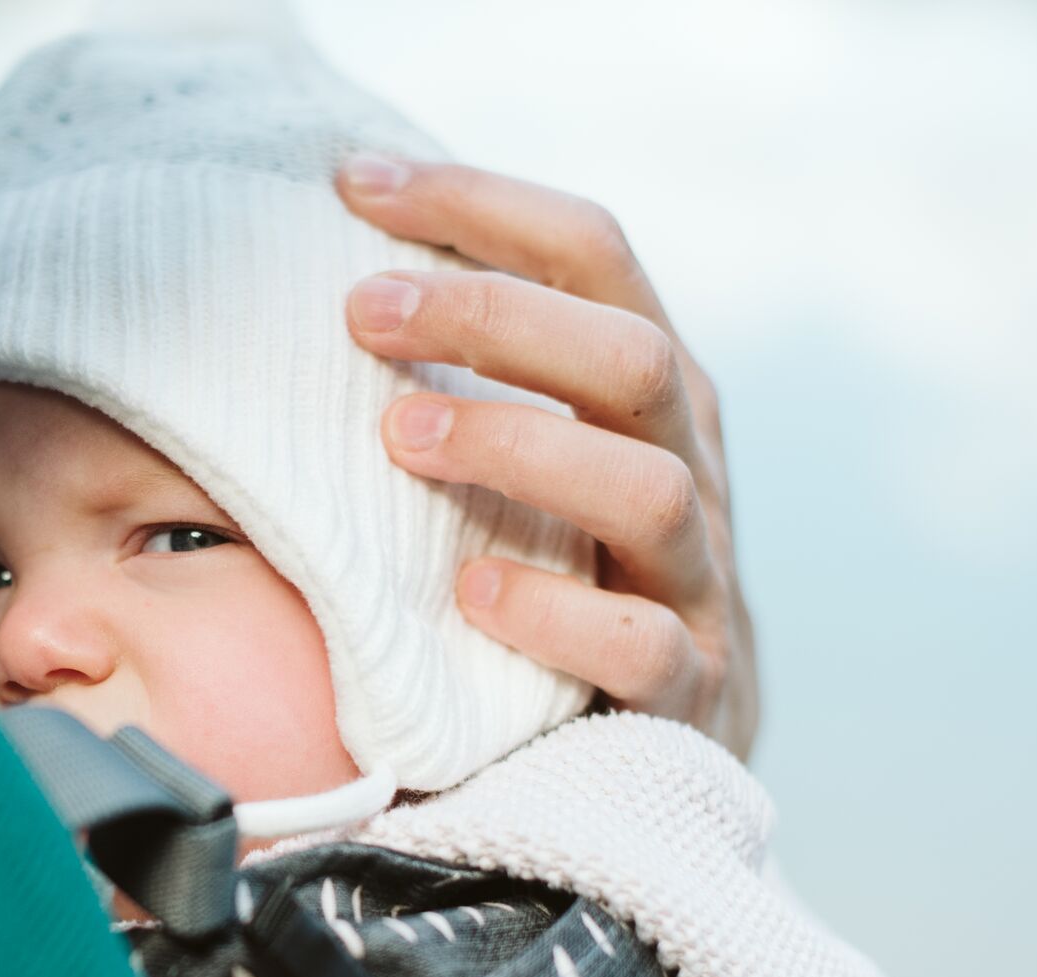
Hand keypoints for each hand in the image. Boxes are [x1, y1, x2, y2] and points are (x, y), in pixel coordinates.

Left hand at [337, 155, 758, 759]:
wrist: (676, 735)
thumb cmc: (568, 566)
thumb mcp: (542, 450)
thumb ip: (485, 369)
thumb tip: (340, 266)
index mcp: (650, 389)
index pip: (592, 256)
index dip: (481, 205)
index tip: (354, 182)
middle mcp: (689, 465)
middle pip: (630, 357)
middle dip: (493, 318)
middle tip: (359, 313)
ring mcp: (696, 580)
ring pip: (648, 488)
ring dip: (518, 447)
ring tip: (398, 436)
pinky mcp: (688, 691)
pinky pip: (642, 648)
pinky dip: (555, 615)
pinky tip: (470, 590)